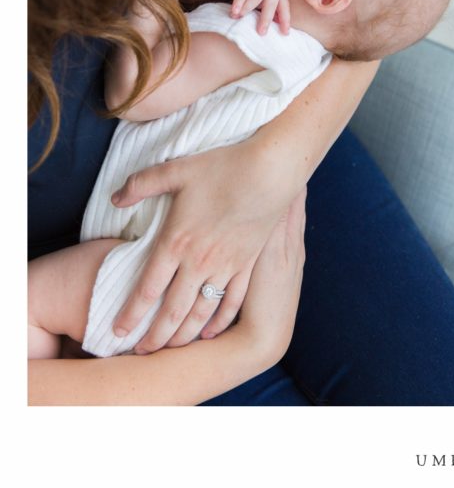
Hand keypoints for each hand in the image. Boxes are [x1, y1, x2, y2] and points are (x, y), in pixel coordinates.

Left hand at [109, 139, 302, 353]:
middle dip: (154, 336)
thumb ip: (141, 184)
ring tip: (170, 349)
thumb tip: (115, 198)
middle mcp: (199, 261)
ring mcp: (227, 265)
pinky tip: (210, 333)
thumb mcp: (176, 170)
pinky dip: (220, 321)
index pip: (147, 289)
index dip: (131, 314)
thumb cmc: (224, 167)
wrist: (271, 171)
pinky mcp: (248, 263)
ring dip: (183, 334)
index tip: (117, 331)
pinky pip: (232, 301)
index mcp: (176, 241)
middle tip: (139, 354)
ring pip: (201, 312)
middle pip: (172, 310)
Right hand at [228, 0, 289, 34]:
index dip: (285, 21)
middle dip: (266, 19)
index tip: (285, 34)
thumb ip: (269, 13)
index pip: (284, 8)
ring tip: (238, 18)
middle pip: (271, 4)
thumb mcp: (264, 2)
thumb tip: (274, 31)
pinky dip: (238, 2)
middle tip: (261, 32)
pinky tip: (234, 11)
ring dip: (246, 9)